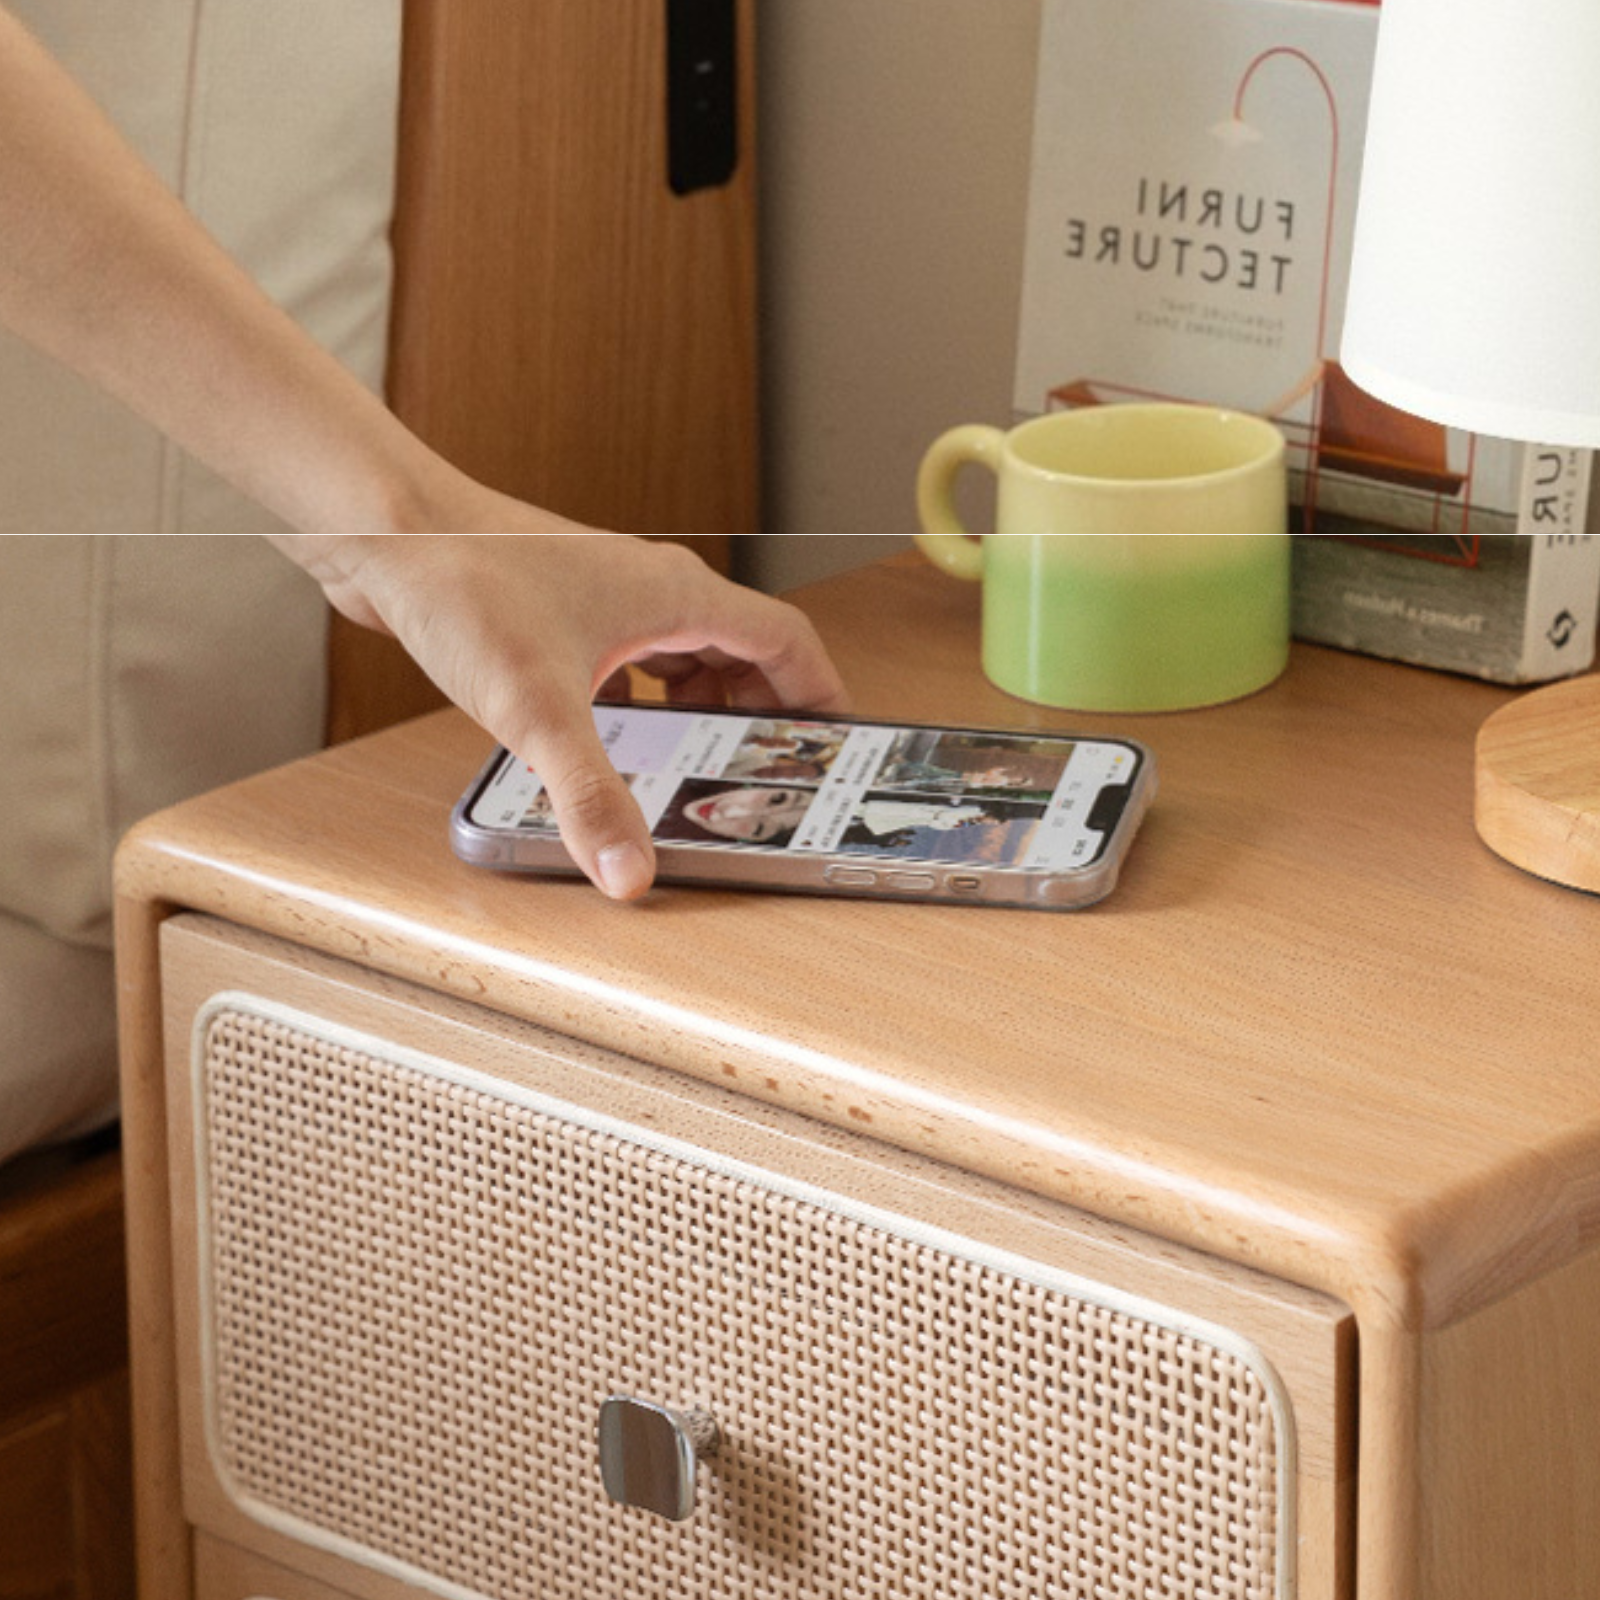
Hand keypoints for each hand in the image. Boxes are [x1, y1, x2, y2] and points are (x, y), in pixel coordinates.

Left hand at [278, 525, 849, 899]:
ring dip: (697, 712)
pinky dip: (638, 707)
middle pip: (740, 653)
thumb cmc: (463, 581)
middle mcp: (649, 591)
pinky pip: (627, 665)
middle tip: (765, 775)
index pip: (786, 639)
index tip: (839, 744)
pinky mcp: (558, 615)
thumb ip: (590, 795)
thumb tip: (629, 871)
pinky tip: (613, 745)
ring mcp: (603, 600)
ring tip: (697, 768)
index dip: (821, 694)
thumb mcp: (539, 708)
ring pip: (681, 659)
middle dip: (758, 715)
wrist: (380, 529)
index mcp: (675, 595)